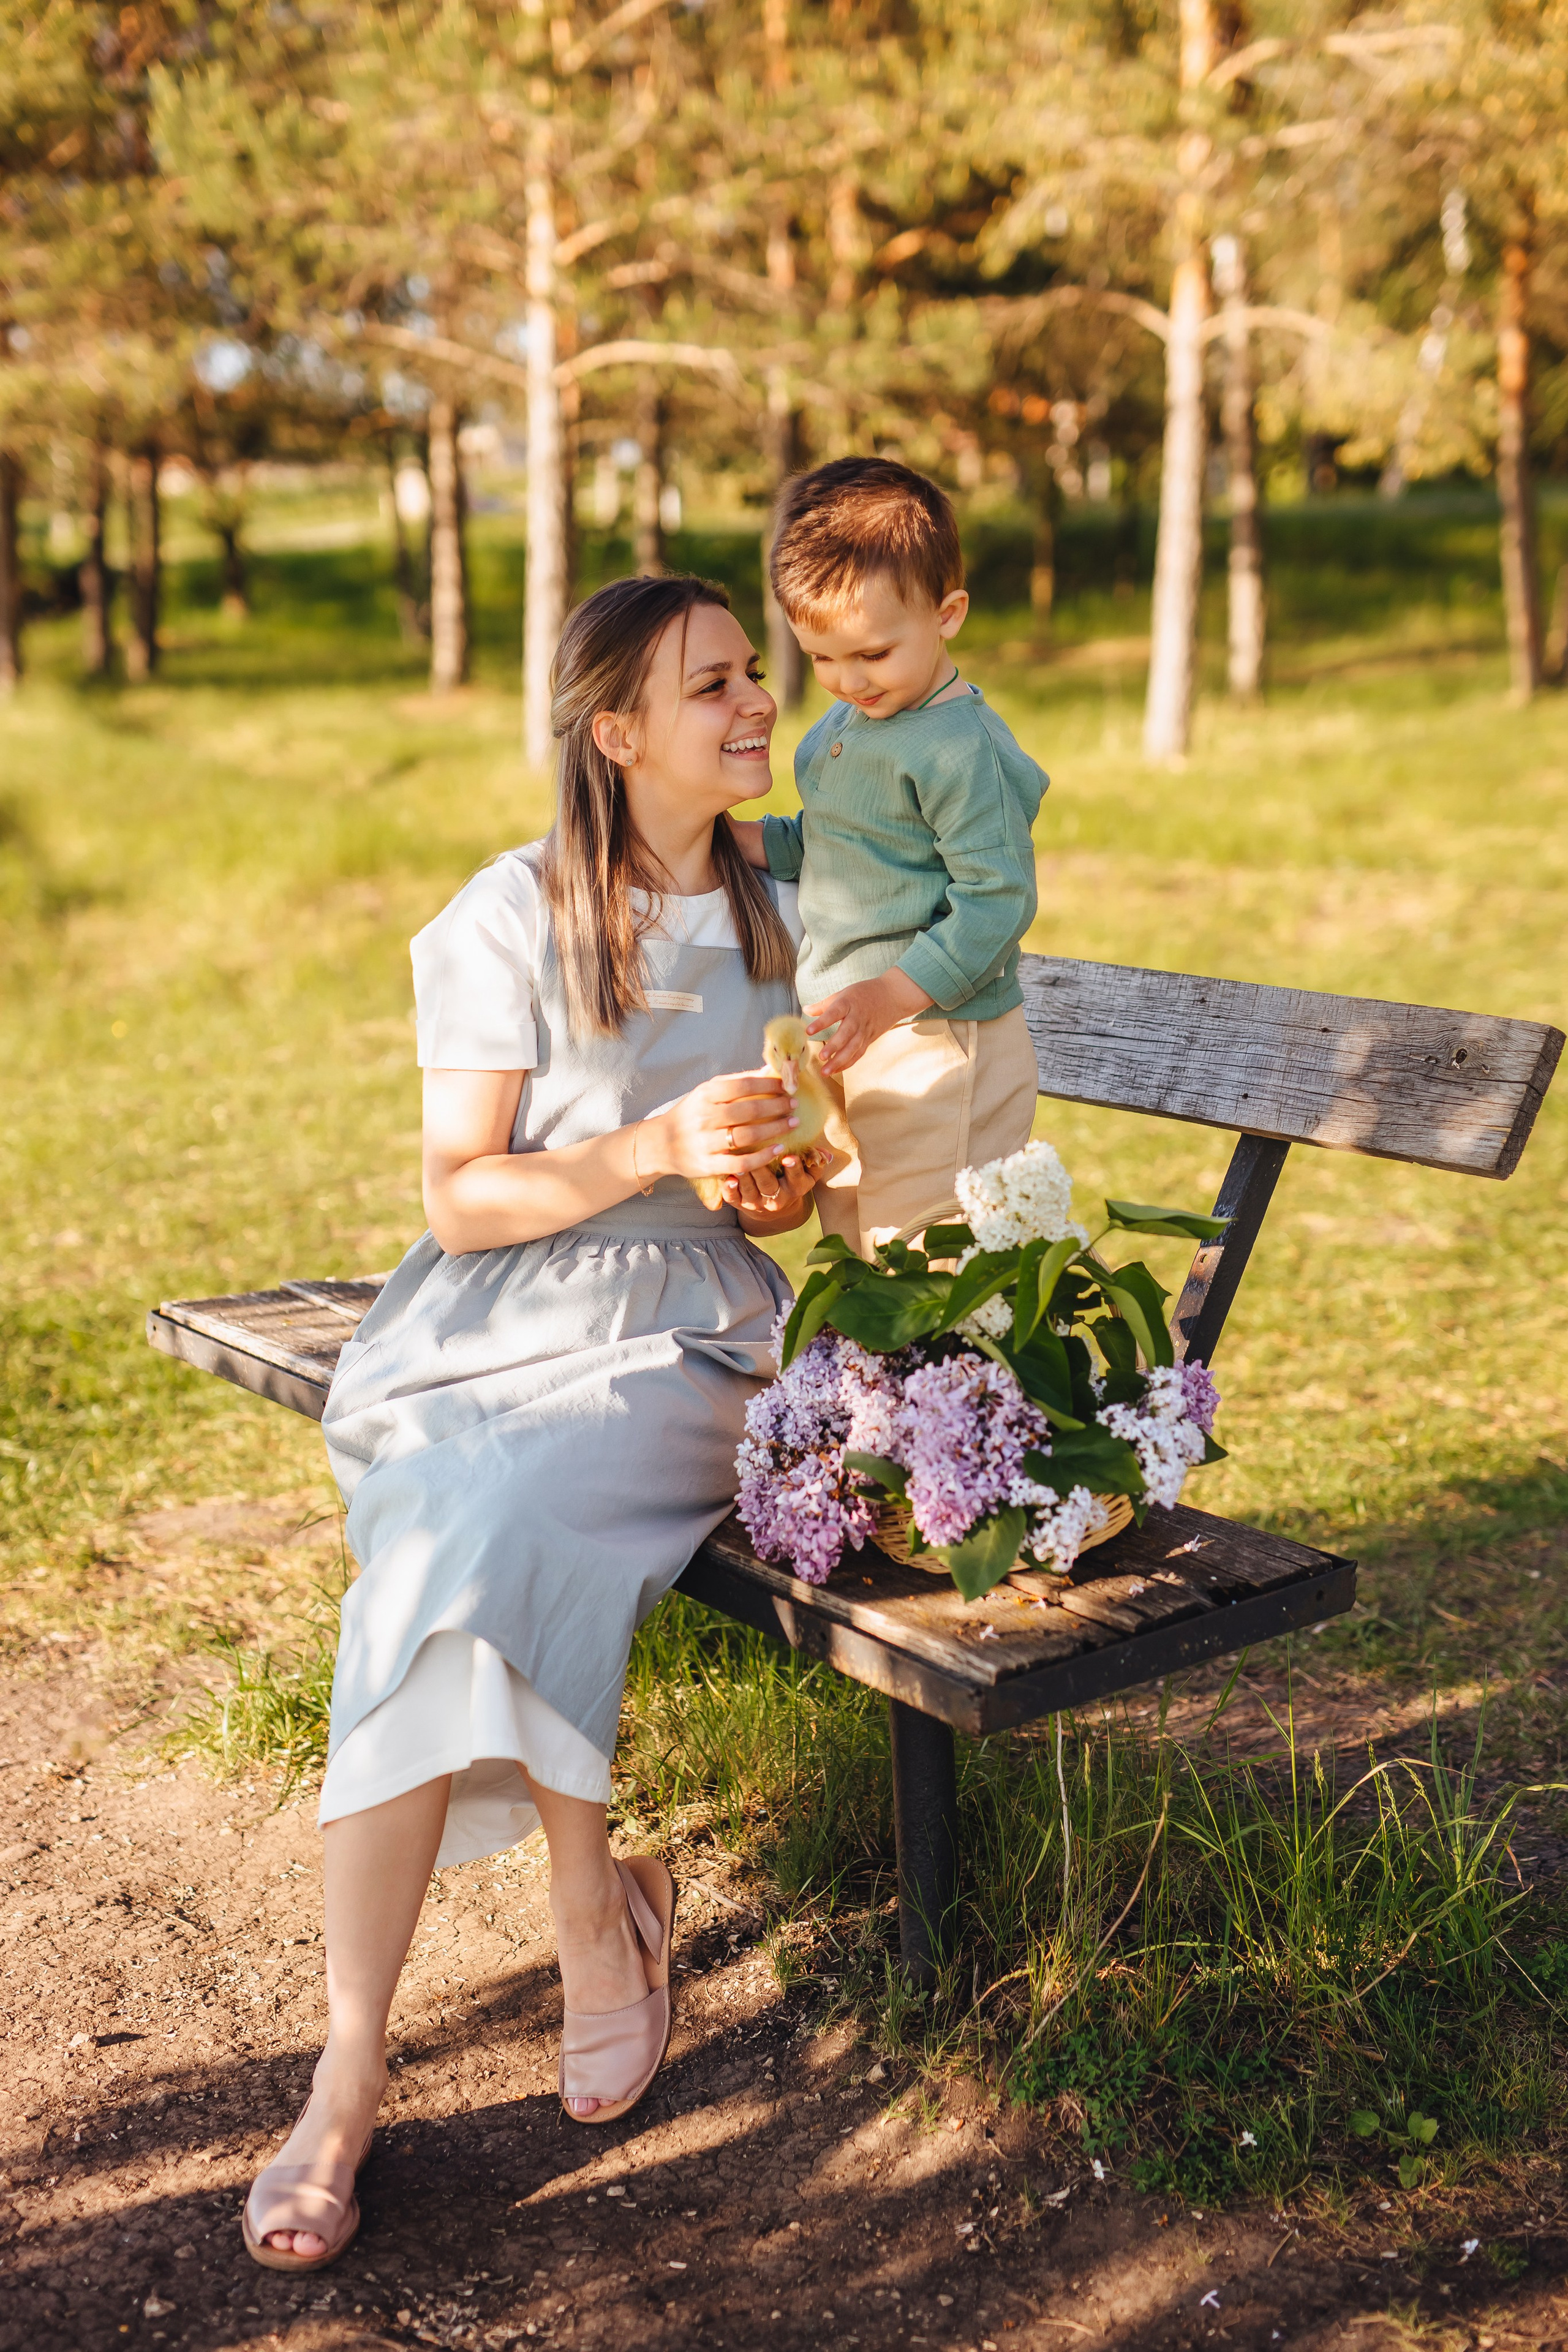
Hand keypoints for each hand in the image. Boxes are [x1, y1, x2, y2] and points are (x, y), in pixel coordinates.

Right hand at [646, 1068, 796, 1183]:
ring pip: (748, 1135)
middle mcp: (704, 1117)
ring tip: (792, 1123)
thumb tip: (768, 1069)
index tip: (787, 1087)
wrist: (661, 1143)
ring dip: (775, 1129)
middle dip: (777, 1107)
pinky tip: (778, 1149)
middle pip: (749, 1110)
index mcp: (705, 1094)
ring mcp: (706, 1142)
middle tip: (794, 1106)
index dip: (769, 1086)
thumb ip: (736, 1081)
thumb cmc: (692, 1114)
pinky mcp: (708, 1164)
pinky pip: (741, 1161)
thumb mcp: (707, 1092)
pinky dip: (763, 1156)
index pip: (743, 1086)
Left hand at [722, 1150, 817, 1226]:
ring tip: (737, 1161)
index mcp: (796, 1188)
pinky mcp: (741, 1205)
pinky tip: (728, 1179)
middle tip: (755, 1154)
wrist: (775, 1209)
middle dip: (762, 1169)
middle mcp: (777, 1198)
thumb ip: (816, 1162)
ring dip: (744, 1177)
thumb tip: (825, 1154)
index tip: (789, 1157)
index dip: (794, 1169)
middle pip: (769, 1184)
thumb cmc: (792, 1181)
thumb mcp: (808, 1174)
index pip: (797, 1178)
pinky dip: (730, 1191)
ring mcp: (757, 1203)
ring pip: (750, 1190)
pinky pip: (734, 1200)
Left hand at [805, 968, 933, 1075]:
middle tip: (821, 1057)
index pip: (834, 1013)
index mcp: (849, 1003)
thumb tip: (805, 1010)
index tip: (808, 1031)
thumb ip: (824, 1005)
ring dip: (840, 1061)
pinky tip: (835, 1070)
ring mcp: (865, 1030)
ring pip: (853, 1047)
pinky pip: (859, 1053)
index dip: (822, 1022)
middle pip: (846, 1034)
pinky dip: (848, 1063)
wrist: (893, 996)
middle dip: (834, 1046)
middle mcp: (858, 1018)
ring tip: (825, 1071)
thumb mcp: (844, 993)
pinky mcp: (870, 1039)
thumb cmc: (865, 993)